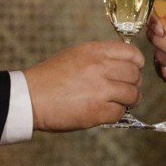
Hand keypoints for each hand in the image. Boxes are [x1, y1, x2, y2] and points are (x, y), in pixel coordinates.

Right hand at [23, 41, 143, 131]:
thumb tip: (121, 66)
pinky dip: (115, 114)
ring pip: (132, 94)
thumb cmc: (49, 77)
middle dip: (133, 84)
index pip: (131, 53)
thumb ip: (99, 58)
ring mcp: (100, 89)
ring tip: (119, 103)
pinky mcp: (97, 111)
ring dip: (129, 101)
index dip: (136, 63)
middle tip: (125, 90)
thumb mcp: (75, 56)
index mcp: (94, 51)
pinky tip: (105, 112)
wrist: (29, 97)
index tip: (133, 70)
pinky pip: (120, 112)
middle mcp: (100, 67)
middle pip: (135, 74)